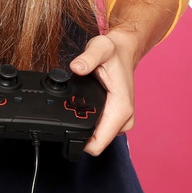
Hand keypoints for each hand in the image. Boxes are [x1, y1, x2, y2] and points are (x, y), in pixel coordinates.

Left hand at [68, 25, 138, 156]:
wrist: (123, 52)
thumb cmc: (113, 52)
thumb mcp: (100, 49)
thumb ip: (88, 58)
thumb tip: (76, 67)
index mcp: (121, 108)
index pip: (99, 144)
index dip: (80, 142)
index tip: (66, 128)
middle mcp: (124, 118)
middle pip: (96, 143)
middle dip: (81, 132)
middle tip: (71, 109)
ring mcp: (122, 121)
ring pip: (98, 138)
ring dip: (86, 126)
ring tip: (80, 105)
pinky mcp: (117, 119)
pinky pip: (101, 130)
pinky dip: (91, 122)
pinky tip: (87, 107)